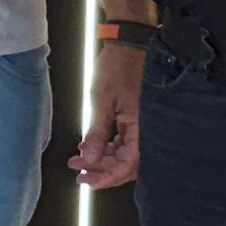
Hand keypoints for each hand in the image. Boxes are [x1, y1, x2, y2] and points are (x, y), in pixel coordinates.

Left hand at [74, 39, 144, 186]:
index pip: (127, 165)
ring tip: (78, 160)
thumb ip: (96, 134)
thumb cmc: (118, 66)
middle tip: (79, 173)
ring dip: (101, 159)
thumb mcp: (102, 101)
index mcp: (142, 127)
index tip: (87, 182)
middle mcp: (147, 129)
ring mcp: (143, 123)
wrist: (128, 43)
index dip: (107, 177)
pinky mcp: (137, 118)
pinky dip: (107, 146)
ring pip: (124, 153)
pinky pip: (124, 140)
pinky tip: (89, 147)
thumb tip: (90, 160)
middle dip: (101, 170)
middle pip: (126, 163)